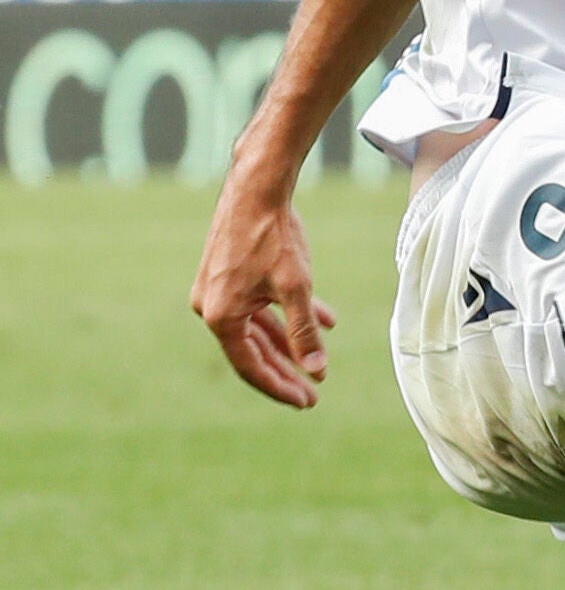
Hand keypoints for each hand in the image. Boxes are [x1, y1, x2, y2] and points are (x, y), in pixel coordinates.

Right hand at [192, 182, 335, 408]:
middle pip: (253, 351)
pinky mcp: (231, 274)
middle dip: (286, 372)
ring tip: (319, 366)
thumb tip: (316, 370)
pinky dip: (290, 315)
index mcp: (220, 316)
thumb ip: (304, 331)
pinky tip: (326, 321)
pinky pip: (261, 305)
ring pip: (259, 328)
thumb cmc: (273, 237)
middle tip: (314, 393)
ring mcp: (219, 290)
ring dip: (290, 344)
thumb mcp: (296, 287)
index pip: (250, 366)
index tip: (307, 401)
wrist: (257, 189)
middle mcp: (212, 307)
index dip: (280, 386)